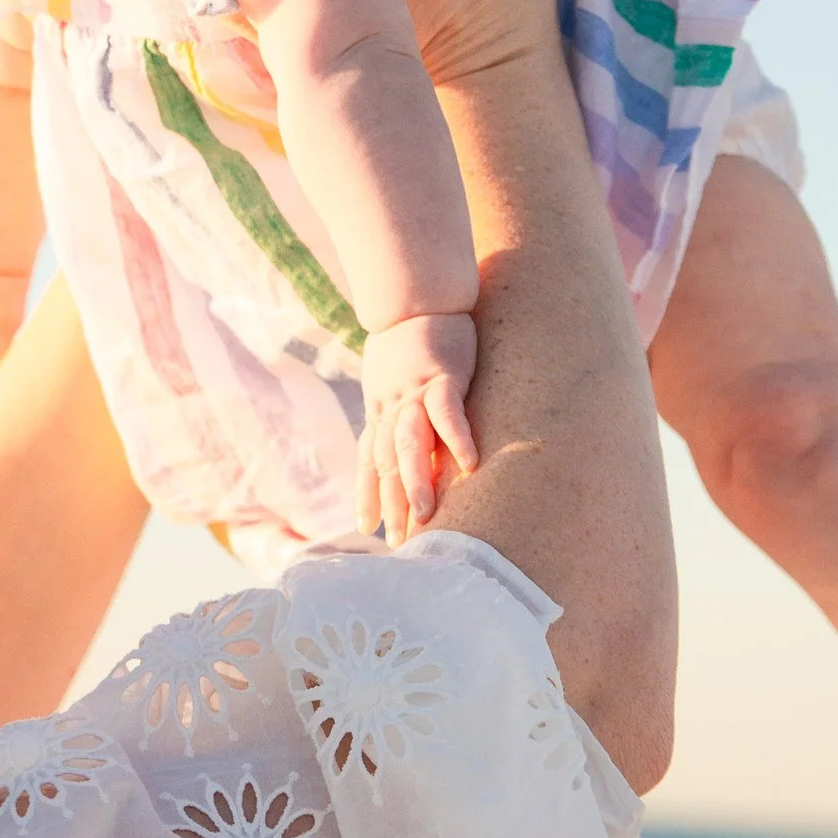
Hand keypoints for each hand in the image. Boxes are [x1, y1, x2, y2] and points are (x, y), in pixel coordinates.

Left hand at [356, 307, 479, 545]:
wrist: (414, 296)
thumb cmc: (406, 338)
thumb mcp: (388, 379)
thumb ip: (392, 411)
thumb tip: (396, 443)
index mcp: (381, 411)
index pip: (370, 460)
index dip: (367, 494)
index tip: (369, 527)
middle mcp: (391, 408)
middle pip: (387, 463)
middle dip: (392, 503)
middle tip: (400, 542)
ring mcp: (414, 393)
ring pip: (410, 443)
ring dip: (416, 481)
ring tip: (426, 516)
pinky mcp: (441, 377)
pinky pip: (448, 412)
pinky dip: (457, 438)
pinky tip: (470, 465)